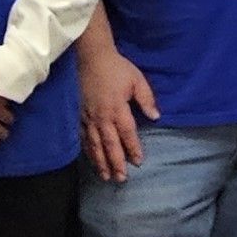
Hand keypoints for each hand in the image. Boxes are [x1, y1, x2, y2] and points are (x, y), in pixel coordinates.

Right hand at [79, 44, 159, 180]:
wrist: (92, 58)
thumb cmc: (117, 69)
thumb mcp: (137, 80)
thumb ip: (146, 100)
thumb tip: (155, 117)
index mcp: (117, 108)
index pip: (127, 133)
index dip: (133, 148)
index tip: (138, 162)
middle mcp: (101, 116)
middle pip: (109, 144)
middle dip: (116, 163)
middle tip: (122, 179)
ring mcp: (88, 117)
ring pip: (94, 144)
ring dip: (100, 162)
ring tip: (106, 176)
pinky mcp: (80, 116)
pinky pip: (83, 137)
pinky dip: (87, 151)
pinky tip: (92, 160)